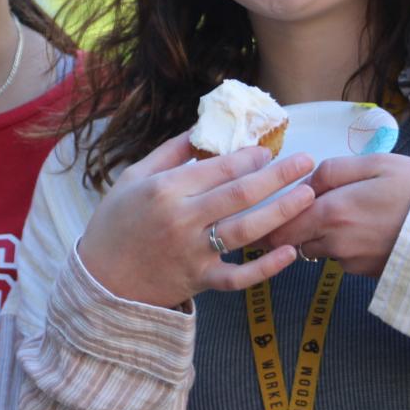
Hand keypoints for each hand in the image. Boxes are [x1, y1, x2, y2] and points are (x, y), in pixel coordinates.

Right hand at [79, 132, 316, 308]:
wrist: (101, 280)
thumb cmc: (115, 223)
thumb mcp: (132, 178)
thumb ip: (168, 153)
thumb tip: (202, 128)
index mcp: (164, 190)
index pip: (218, 169)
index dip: (249, 157)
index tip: (268, 150)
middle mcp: (182, 220)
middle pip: (240, 194)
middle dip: (278, 176)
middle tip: (305, 162)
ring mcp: (193, 253)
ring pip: (247, 230)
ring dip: (282, 211)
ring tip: (308, 195)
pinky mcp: (201, 281)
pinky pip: (240, 277)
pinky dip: (267, 267)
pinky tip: (291, 252)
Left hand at [262, 154, 409, 276]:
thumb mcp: (376, 164)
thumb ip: (332, 171)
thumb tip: (303, 183)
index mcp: (332, 212)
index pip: (279, 226)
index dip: (268, 220)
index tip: (265, 211)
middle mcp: (335, 243)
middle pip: (293, 242)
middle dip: (289, 229)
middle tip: (297, 212)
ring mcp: (352, 262)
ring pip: (318, 249)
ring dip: (320, 236)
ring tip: (348, 215)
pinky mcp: (368, 274)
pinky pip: (343, 258)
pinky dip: (345, 246)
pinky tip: (369, 230)